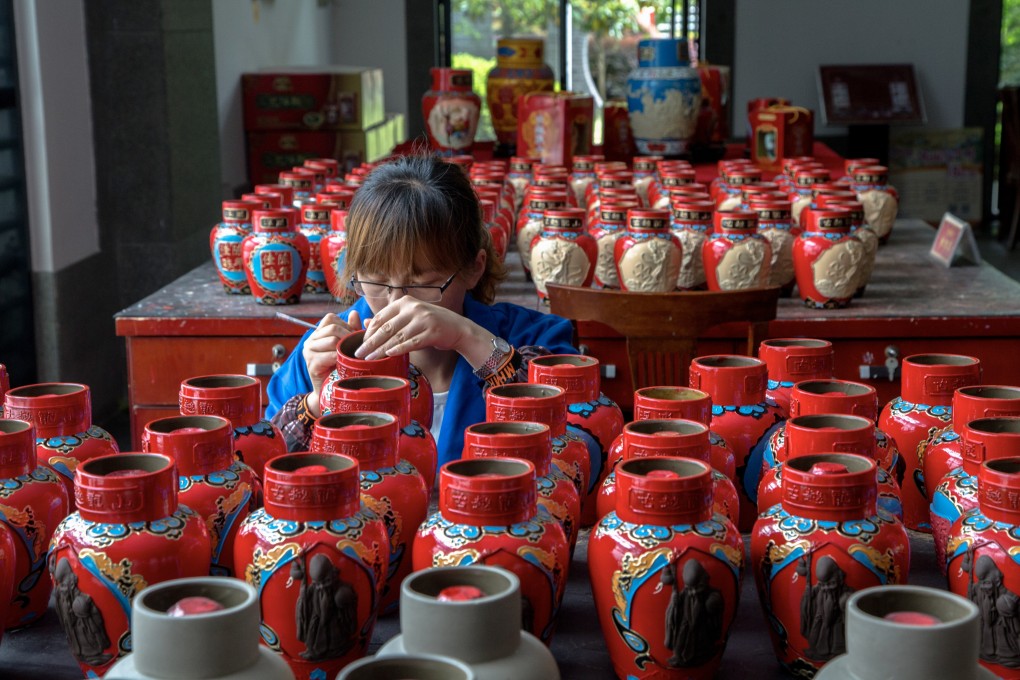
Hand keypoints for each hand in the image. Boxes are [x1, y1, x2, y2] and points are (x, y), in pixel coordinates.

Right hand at [302, 311, 361, 415]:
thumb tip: (354, 313)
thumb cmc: (340, 367)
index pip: (331, 318)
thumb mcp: (346, 346)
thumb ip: (350, 330)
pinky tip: (346, 364)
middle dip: (348, 336)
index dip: (345, 325)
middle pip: (332, 327)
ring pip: (331, 340)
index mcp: (318, 334)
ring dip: (345, 348)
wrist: (330, 392)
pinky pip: (330, 355)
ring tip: (351, 356)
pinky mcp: (311, 364)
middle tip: (356, 348)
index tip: (354, 337)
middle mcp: (310, 341)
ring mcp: (308, 352)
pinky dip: (341, 359)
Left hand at [356, 297, 489, 364]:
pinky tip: (389, 355)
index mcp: (405, 302)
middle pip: (387, 327)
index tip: (360, 343)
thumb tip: (365, 324)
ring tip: (370, 359)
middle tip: (359, 353)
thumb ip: (389, 320)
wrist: (458, 328)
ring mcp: (423, 319)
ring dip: (381, 349)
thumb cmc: (431, 323)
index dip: (369, 331)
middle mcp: (413, 308)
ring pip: (397, 336)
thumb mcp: (410, 317)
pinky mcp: (432, 332)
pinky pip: (411, 343)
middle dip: (371, 342)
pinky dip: (399, 349)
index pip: (381, 317)